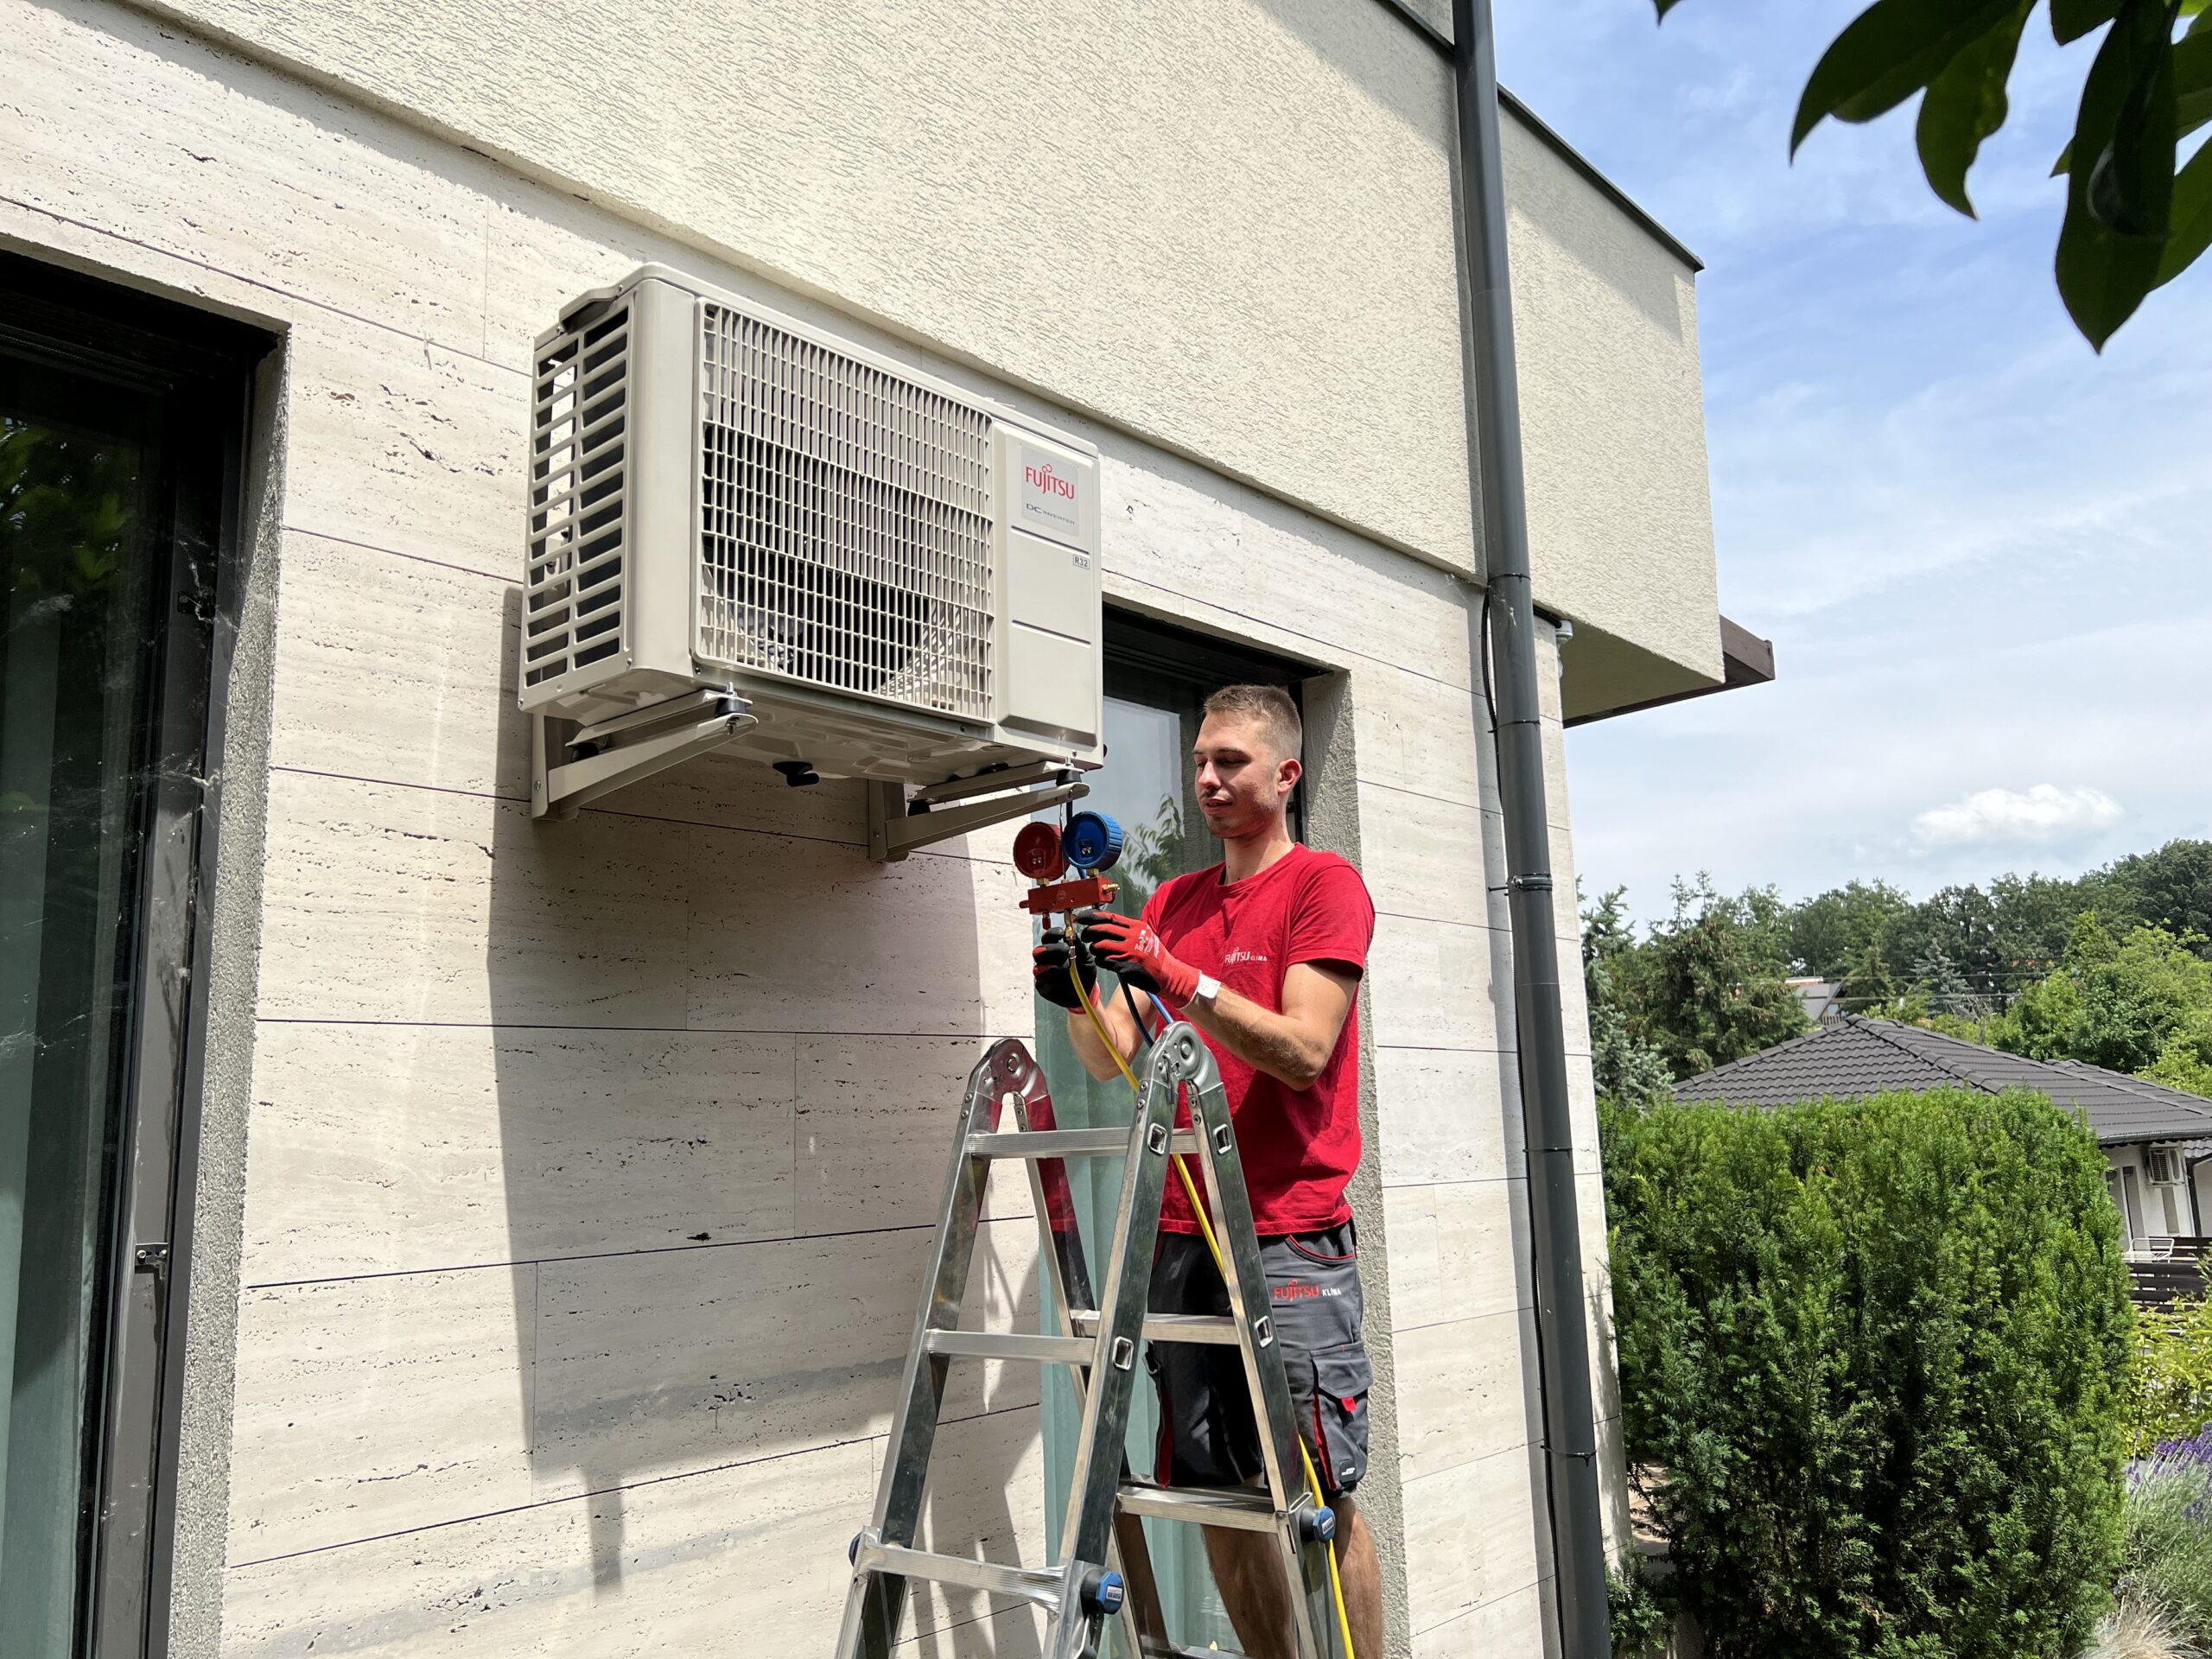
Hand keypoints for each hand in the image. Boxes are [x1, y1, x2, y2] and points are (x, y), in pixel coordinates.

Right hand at [1033, 930, 1097, 1010]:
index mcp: (1056, 948)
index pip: (1049, 936)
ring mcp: (1043, 973)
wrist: (1086, 991)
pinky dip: (1051, 981)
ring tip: (1061, 967)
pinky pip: (1042, 983)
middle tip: (1065, 951)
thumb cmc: (1085, 971)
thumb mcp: (1086, 958)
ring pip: (1037, 967)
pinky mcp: (1042, 986)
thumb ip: (1079, 946)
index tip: (1061, 933)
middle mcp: (1046, 959)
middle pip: (1039, 951)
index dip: (1053, 933)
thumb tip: (1073, 934)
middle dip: (1050, 949)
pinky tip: (1059, 980)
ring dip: (1049, 966)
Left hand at [1076, 909, 1201, 1007]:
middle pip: (1102, 929)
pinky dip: (1100, 960)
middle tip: (1085, 935)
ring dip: (1094, 948)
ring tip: (1096, 950)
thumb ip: (1128, 929)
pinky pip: (1104, 961)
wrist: (1168, 973)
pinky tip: (1103, 961)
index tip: (1082, 917)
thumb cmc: (1154, 954)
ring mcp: (1129, 951)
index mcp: (1136, 926)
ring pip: (1100, 945)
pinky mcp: (1126, 965)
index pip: (1110, 917)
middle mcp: (1133, 936)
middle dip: (1089, 932)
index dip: (1093, 916)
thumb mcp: (1145, 935)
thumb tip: (1106, 923)